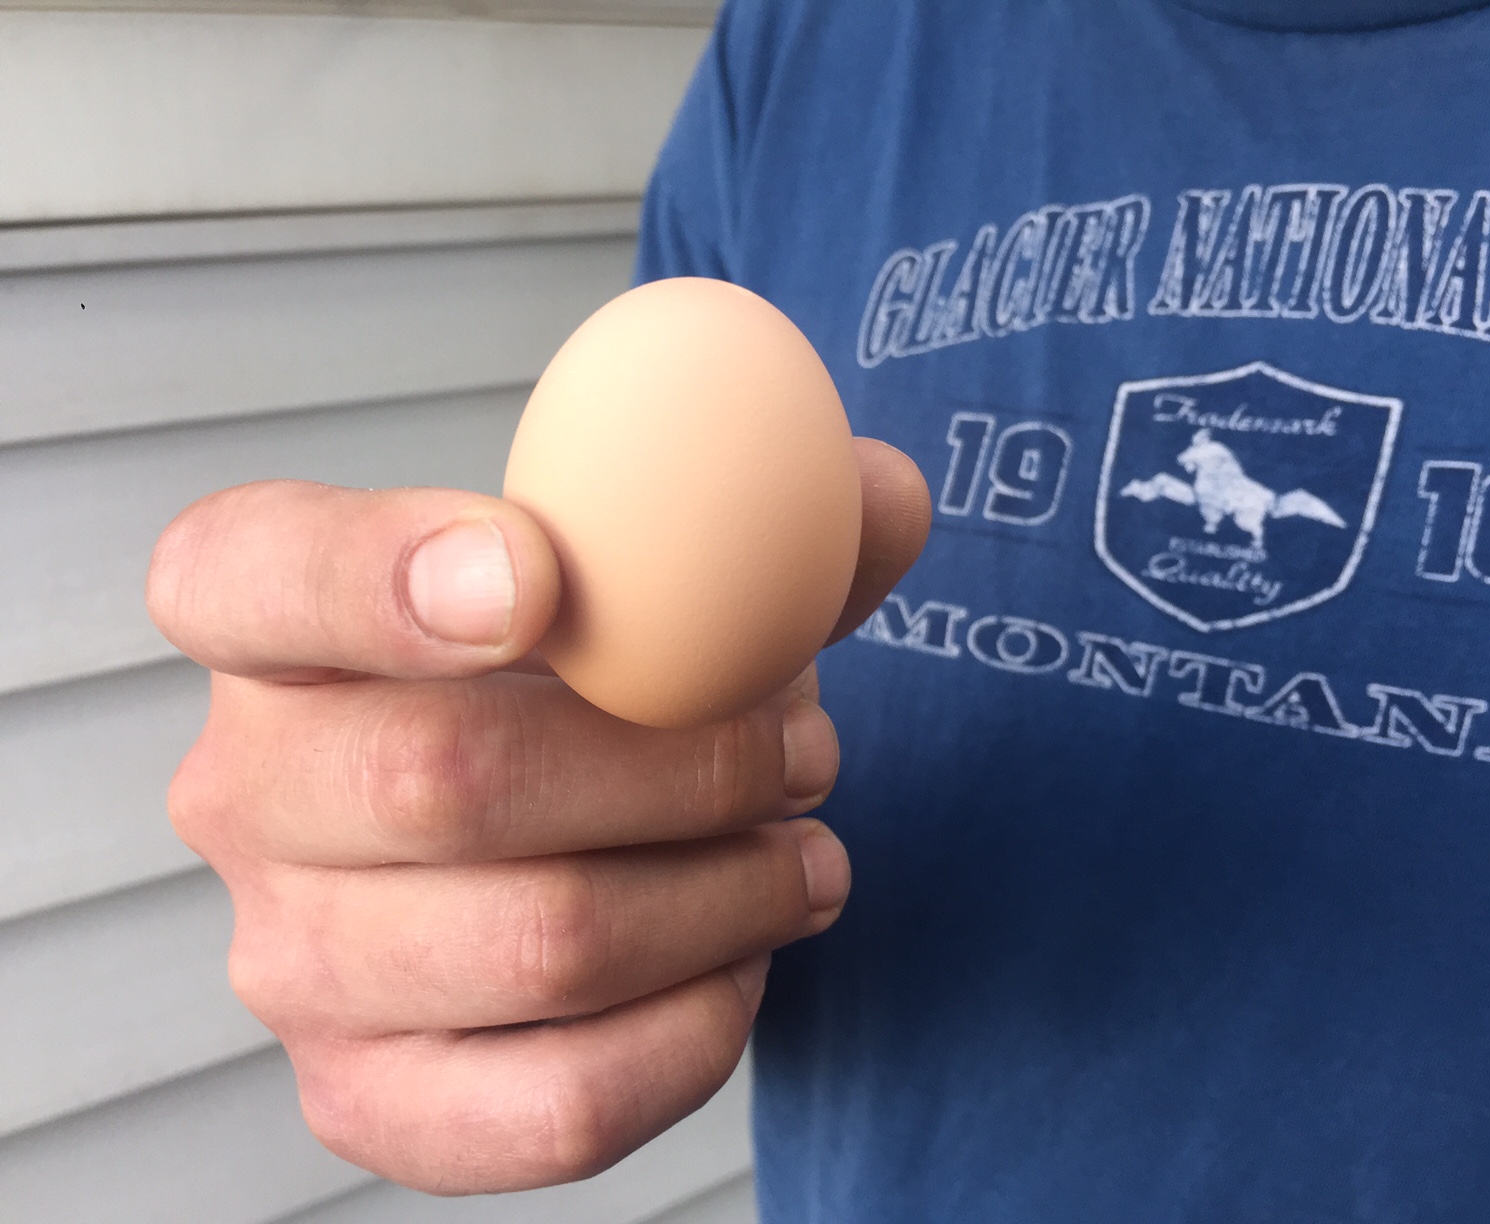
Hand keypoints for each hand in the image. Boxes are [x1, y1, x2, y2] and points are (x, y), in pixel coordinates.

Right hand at [145, 440, 928, 1194]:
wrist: (567, 843)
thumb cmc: (607, 683)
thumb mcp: (672, 568)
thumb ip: (774, 518)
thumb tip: (882, 497)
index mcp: (267, 619)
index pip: (252, 573)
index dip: (381, 570)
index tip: (545, 579)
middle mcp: (244, 793)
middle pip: (444, 777)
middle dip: (681, 764)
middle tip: (802, 753)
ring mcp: (293, 961)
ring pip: (539, 944)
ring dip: (726, 895)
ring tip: (802, 855)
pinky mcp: (371, 1098)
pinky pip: (559, 1100)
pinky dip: (697, 1030)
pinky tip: (740, 961)